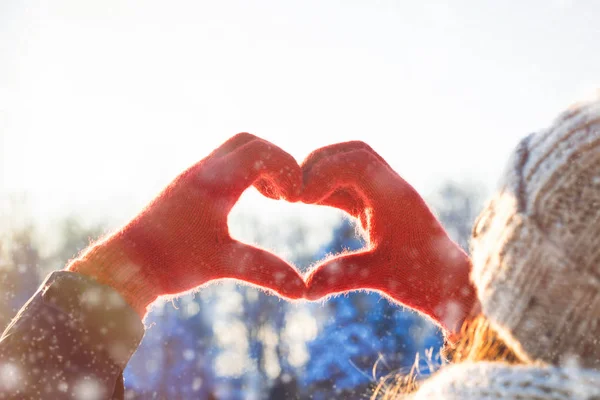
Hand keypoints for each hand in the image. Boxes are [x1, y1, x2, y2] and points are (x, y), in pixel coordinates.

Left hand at [68, 133, 304, 316]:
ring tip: (273, 198)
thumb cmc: (170, 263)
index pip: (261, 152)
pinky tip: (251, 199)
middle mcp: (202, 170)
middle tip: (287, 195)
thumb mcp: (222, 264)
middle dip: (277, 162)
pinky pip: (224, 162)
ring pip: (235, 149)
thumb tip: (303, 291)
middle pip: (248, 141)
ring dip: (261, 165)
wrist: (126, 265)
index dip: (287, 171)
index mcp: (212, 182)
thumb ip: (265, 271)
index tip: (295, 200)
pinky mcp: (189, 184)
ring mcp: (193, 174)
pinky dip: (246, 172)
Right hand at [302, 141, 477, 332]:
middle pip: (353, 152)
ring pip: (352, 164)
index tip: (299, 200)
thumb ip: (341, 277)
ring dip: (323, 173)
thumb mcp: (381, 278)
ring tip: (298, 196)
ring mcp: (387, 194)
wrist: (451, 286)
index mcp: (395, 197)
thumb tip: (304, 290)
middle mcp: (392, 188)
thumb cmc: (425, 281)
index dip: (321, 173)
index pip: (355, 162)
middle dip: (319, 163)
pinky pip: (351, 184)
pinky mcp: (381, 206)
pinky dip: (329, 188)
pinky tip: (310, 203)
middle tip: (294, 190)